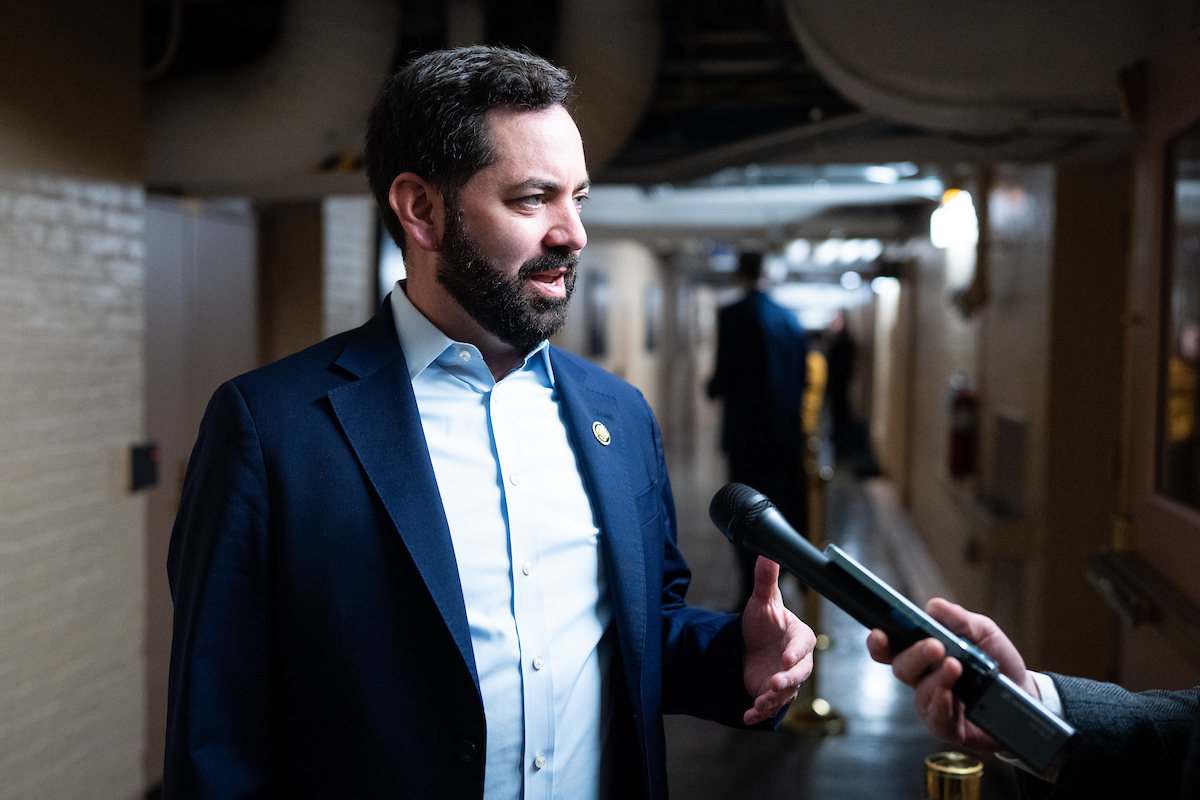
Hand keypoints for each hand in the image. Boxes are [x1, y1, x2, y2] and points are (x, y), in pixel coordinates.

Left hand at [741, 556, 815, 724]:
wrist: (748, 644)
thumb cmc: (762, 621)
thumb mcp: (762, 600)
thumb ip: (766, 579)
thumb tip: (767, 551)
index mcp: (799, 637)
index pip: (803, 645)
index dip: (796, 653)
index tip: (785, 658)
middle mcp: (797, 662)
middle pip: (799, 674)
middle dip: (787, 679)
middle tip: (774, 682)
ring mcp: (786, 680)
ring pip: (786, 693)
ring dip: (773, 699)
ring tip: (758, 702)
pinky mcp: (772, 695)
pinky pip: (770, 707)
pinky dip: (759, 713)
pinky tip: (747, 716)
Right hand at [865, 598, 1039, 753]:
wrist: (1026, 693)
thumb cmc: (998, 662)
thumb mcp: (983, 632)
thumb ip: (959, 619)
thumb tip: (933, 606)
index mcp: (924, 655)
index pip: (892, 649)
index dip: (880, 643)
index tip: (878, 633)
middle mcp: (923, 680)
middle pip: (902, 668)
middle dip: (915, 655)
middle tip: (935, 646)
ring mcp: (934, 704)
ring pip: (919, 693)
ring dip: (936, 679)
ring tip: (956, 667)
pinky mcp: (948, 728)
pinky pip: (935, 718)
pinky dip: (941, 703)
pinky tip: (951, 694)